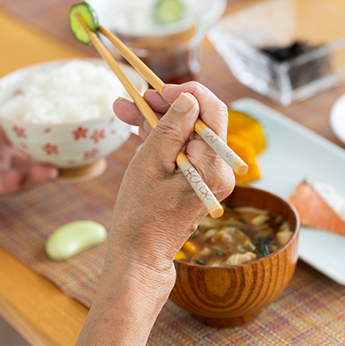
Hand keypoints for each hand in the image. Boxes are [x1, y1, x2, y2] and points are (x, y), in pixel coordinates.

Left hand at [0, 79, 56, 208]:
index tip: (62, 122)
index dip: (43, 130)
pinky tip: (19, 176)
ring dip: (38, 174)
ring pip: (22, 176)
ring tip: (52, 169)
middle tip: (69, 150)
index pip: (25, 133)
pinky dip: (12, 183)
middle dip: (50, 156)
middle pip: (31, 157)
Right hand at [109, 82, 234, 277]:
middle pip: (198, 120)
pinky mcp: (198, 180)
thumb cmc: (140, 214)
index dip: (187, 93)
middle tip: (132, 99)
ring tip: (125, 111)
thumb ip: (171, 127)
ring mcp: (210, 176)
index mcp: (213, 166)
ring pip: (187, 133)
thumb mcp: (150, 163)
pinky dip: (163, 138)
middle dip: (165, 106)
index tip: (158, 89)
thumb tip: (189, 98)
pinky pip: (184, 149)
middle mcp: (220, 170)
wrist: (139, 255)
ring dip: (159, 120)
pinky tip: (139, 129)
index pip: (213, 111)